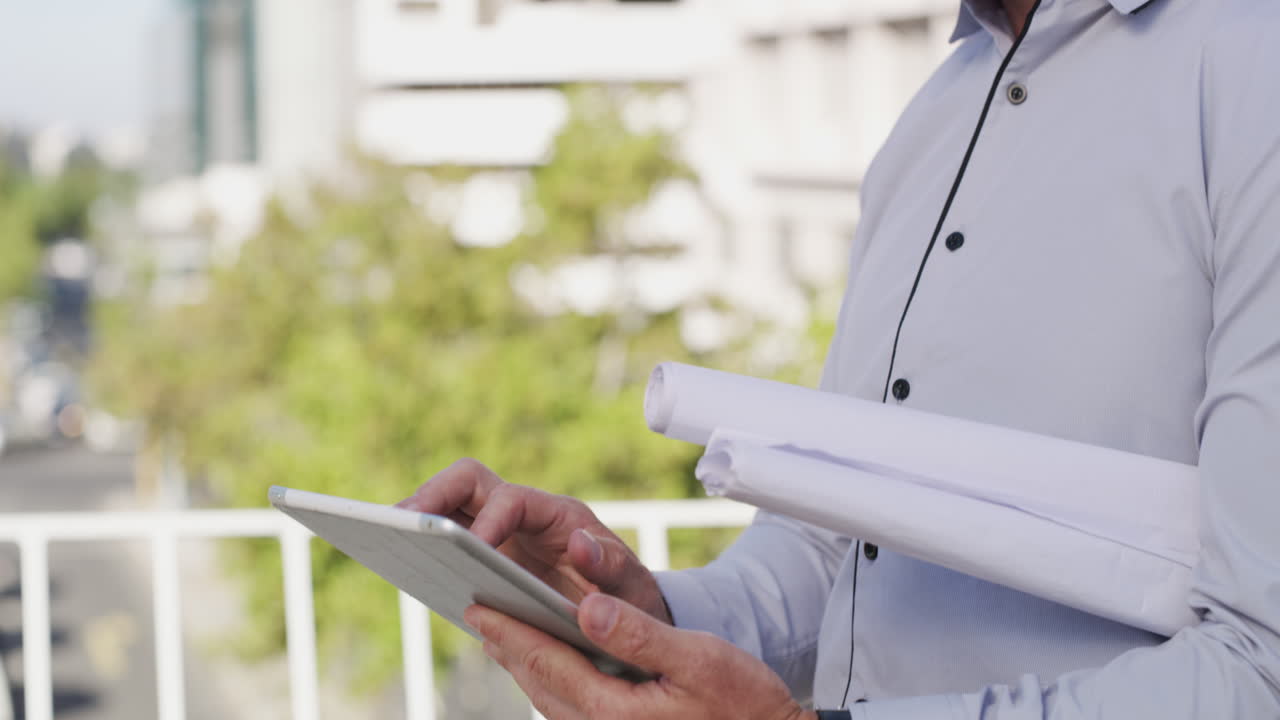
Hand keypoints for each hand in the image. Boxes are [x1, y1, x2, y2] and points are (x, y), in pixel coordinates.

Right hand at [396, 458, 671, 622]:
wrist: (623, 615)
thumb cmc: (628, 598)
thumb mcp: (631, 587)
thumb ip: (612, 566)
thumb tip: (582, 544)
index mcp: (560, 517)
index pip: (513, 500)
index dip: (488, 521)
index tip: (471, 550)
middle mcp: (525, 514)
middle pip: (468, 481)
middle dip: (434, 495)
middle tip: (401, 522)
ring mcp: (500, 531)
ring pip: (449, 504)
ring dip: (417, 515)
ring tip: (384, 537)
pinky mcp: (483, 553)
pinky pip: (445, 536)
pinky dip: (421, 543)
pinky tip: (399, 563)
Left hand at [466, 593, 814, 719]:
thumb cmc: (744, 703)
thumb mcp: (699, 657)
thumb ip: (638, 635)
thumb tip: (587, 607)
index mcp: (613, 710)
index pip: (546, 661)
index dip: (510, 629)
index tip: (478, 605)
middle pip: (539, 683)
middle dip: (508, 646)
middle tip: (477, 612)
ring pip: (550, 700)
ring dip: (526, 666)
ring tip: (505, 636)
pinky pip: (572, 710)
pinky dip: (552, 682)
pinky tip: (553, 667)